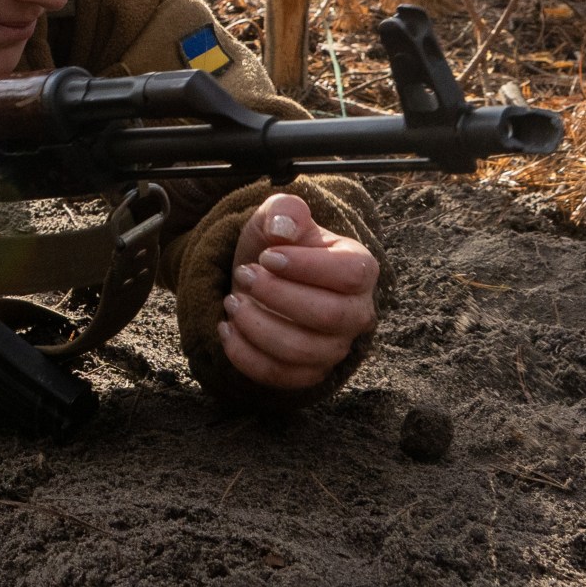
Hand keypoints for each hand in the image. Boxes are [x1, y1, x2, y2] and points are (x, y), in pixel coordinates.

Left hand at [218, 192, 377, 390]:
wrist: (263, 278)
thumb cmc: (277, 247)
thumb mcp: (277, 217)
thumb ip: (284, 211)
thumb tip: (284, 224)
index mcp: (359, 269)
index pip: (350, 274)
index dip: (306, 267)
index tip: (267, 257)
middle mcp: (356, 313)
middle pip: (328, 316)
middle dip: (276, 295)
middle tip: (244, 275)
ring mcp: (334, 347)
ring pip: (301, 351)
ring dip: (256, 325)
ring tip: (232, 300)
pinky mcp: (308, 372)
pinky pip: (280, 375)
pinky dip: (245, 354)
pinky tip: (226, 328)